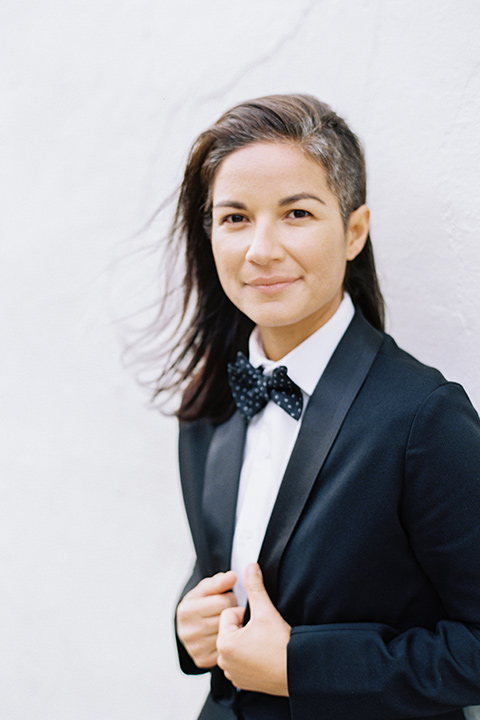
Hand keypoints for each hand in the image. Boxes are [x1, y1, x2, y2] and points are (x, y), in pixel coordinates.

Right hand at [176, 570, 237, 668]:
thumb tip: (232, 576)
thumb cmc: (201, 602)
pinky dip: (229, 643)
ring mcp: (194, 648)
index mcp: (186, 610)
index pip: (223, 602)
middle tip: (228, 611)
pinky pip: (226, 651)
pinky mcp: (202, 660)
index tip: (227, 598)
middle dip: (232, 612)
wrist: (191, 625)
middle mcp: (187, 631)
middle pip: (226, 619)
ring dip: (232, 628)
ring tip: (227, 622)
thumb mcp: (206, 588)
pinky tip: (227, 637)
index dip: (230, 598)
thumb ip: (219, 581)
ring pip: (227, 635)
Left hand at [216, 563, 290, 695]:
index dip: (246, 614)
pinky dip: (249, 657)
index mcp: (224, 643)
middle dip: (245, 628)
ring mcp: (232, 673)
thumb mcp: (266, 611)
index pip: (229, 614)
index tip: (261, 624)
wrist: (299, 671)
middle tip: (264, 635)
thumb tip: (251, 567)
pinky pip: (240, 661)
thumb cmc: (282, 645)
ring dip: (247, 642)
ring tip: (265, 646)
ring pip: (235, 644)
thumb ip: (255, 587)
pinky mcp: (241, 682)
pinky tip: (264, 657)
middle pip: (230, 629)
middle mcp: (223, 661)